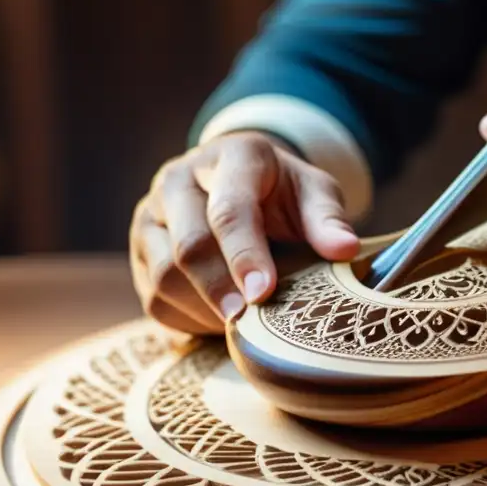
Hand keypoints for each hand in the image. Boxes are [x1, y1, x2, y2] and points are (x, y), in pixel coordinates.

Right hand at [129, 131, 359, 333]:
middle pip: (188, 245)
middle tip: (250, 324)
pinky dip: (188, 319)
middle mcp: (178, 180)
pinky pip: (154, 298)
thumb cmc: (283, 192)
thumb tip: (345, 249)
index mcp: (230, 158)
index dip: (245, 255)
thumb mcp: (314, 193)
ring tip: (243, 326)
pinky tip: (220, 323)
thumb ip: (327, 219)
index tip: (264, 293)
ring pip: (163, 276)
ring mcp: (151, 215)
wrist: (240, 183)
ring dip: (204, 309)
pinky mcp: (141, 250)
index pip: (229, 210)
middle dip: (221, 290)